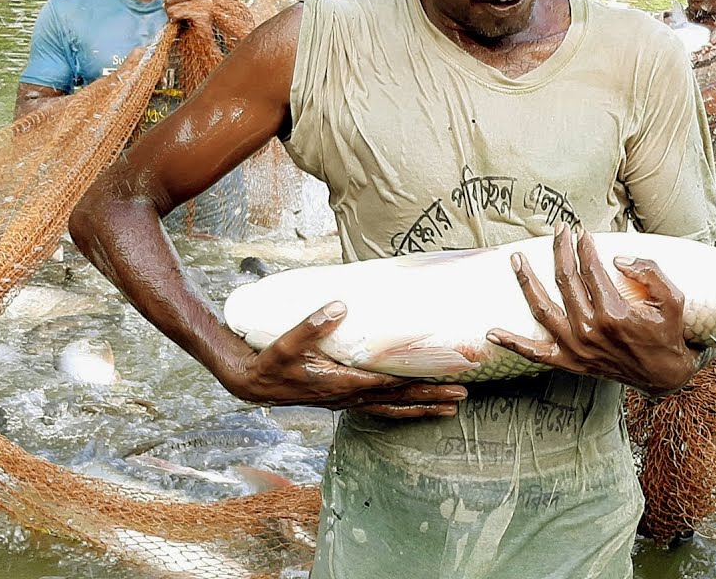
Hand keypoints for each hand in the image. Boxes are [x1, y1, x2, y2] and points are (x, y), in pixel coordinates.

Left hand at [164, 0, 215, 29]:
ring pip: (181, 5)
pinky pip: (183, 13)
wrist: (201, 45)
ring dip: (172, 12)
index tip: (165, 2)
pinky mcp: (202, 17)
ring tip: (171, 18)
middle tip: (166, 11)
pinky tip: (173, 21)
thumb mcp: (185, 12)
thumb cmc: (191, 29)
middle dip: (171, 2)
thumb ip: (179, 3)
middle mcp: (207, 1)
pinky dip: (175, 17)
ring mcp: (206, 9)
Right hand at [219, 301, 467, 417]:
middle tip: (461, 395)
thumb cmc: (271, 362)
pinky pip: (381, 409)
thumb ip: (312, 324)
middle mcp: (348, 396)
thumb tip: (340, 305)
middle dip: (431, 397)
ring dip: (423, 409)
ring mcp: (348, 402)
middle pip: (398, 398)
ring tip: (451, 409)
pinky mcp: (345, 400)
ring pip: (393, 409)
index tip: (439, 376)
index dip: (413, 379)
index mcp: (339, 382)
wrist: (254, 383)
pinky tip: (418, 409)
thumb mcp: (287, 342)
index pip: (385, 382)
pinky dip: (403, 410)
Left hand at [486, 226, 702, 396]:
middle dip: (560, 251)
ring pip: (543, 309)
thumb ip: (649, 273)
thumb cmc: (667, 334)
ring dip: (527, 282)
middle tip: (558, 230)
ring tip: (516, 259)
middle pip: (566, 281)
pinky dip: (512, 343)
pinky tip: (492, 332)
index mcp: (614, 313)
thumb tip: (618, 258)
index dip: (585, 247)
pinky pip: (534, 353)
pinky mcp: (569, 362)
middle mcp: (590, 329)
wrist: (663, 375)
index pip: (591, 269)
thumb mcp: (673, 300)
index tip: (581, 232)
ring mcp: (576, 347)